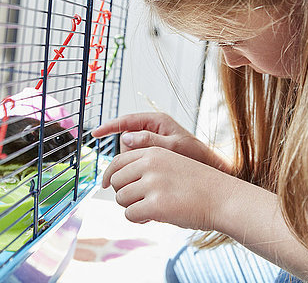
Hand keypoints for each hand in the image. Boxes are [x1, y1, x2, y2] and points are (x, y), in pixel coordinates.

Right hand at [92, 113, 232, 173]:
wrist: (213, 170)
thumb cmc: (198, 156)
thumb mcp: (175, 147)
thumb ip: (151, 141)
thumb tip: (127, 137)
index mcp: (157, 122)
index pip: (127, 121)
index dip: (109, 127)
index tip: (95, 134)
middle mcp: (153, 130)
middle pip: (126, 141)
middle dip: (124, 158)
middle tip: (125, 174)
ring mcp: (153, 144)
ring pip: (130, 155)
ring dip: (130, 169)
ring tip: (137, 183)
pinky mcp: (155, 157)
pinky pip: (138, 162)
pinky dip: (136, 174)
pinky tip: (140, 187)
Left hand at [102, 146, 235, 229]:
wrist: (222, 198)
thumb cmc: (197, 184)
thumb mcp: (171, 162)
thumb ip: (146, 166)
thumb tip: (115, 179)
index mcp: (152, 152)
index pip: (117, 161)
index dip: (108, 175)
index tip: (105, 185)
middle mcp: (149, 165)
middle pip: (115, 181)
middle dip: (123, 194)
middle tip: (139, 202)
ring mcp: (152, 184)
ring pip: (121, 199)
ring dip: (132, 208)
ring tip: (150, 210)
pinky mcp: (155, 205)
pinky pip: (130, 215)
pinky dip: (139, 219)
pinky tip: (153, 218)